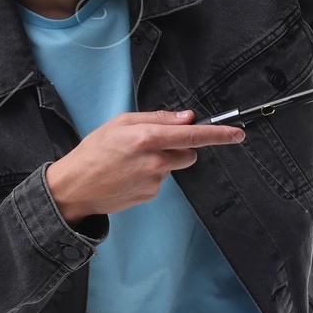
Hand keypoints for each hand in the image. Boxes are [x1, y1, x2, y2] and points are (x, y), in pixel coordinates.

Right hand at [45, 110, 245, 221]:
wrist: (75, 187)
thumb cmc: (94, 151)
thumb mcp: (121, 123)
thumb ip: (157, 118)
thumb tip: (187, 118)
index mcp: (147, 138)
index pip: (193, 135)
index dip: (219, 134)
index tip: (237, 133)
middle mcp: (155, 160)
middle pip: (190, 153)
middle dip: (182, 147)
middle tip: (153, 143)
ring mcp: (155, 181)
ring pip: (175, 166)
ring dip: (164, 161)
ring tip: (134, 160)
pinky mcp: (152, 195)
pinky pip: (163, 180)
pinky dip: (152, 175)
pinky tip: (131, 174)